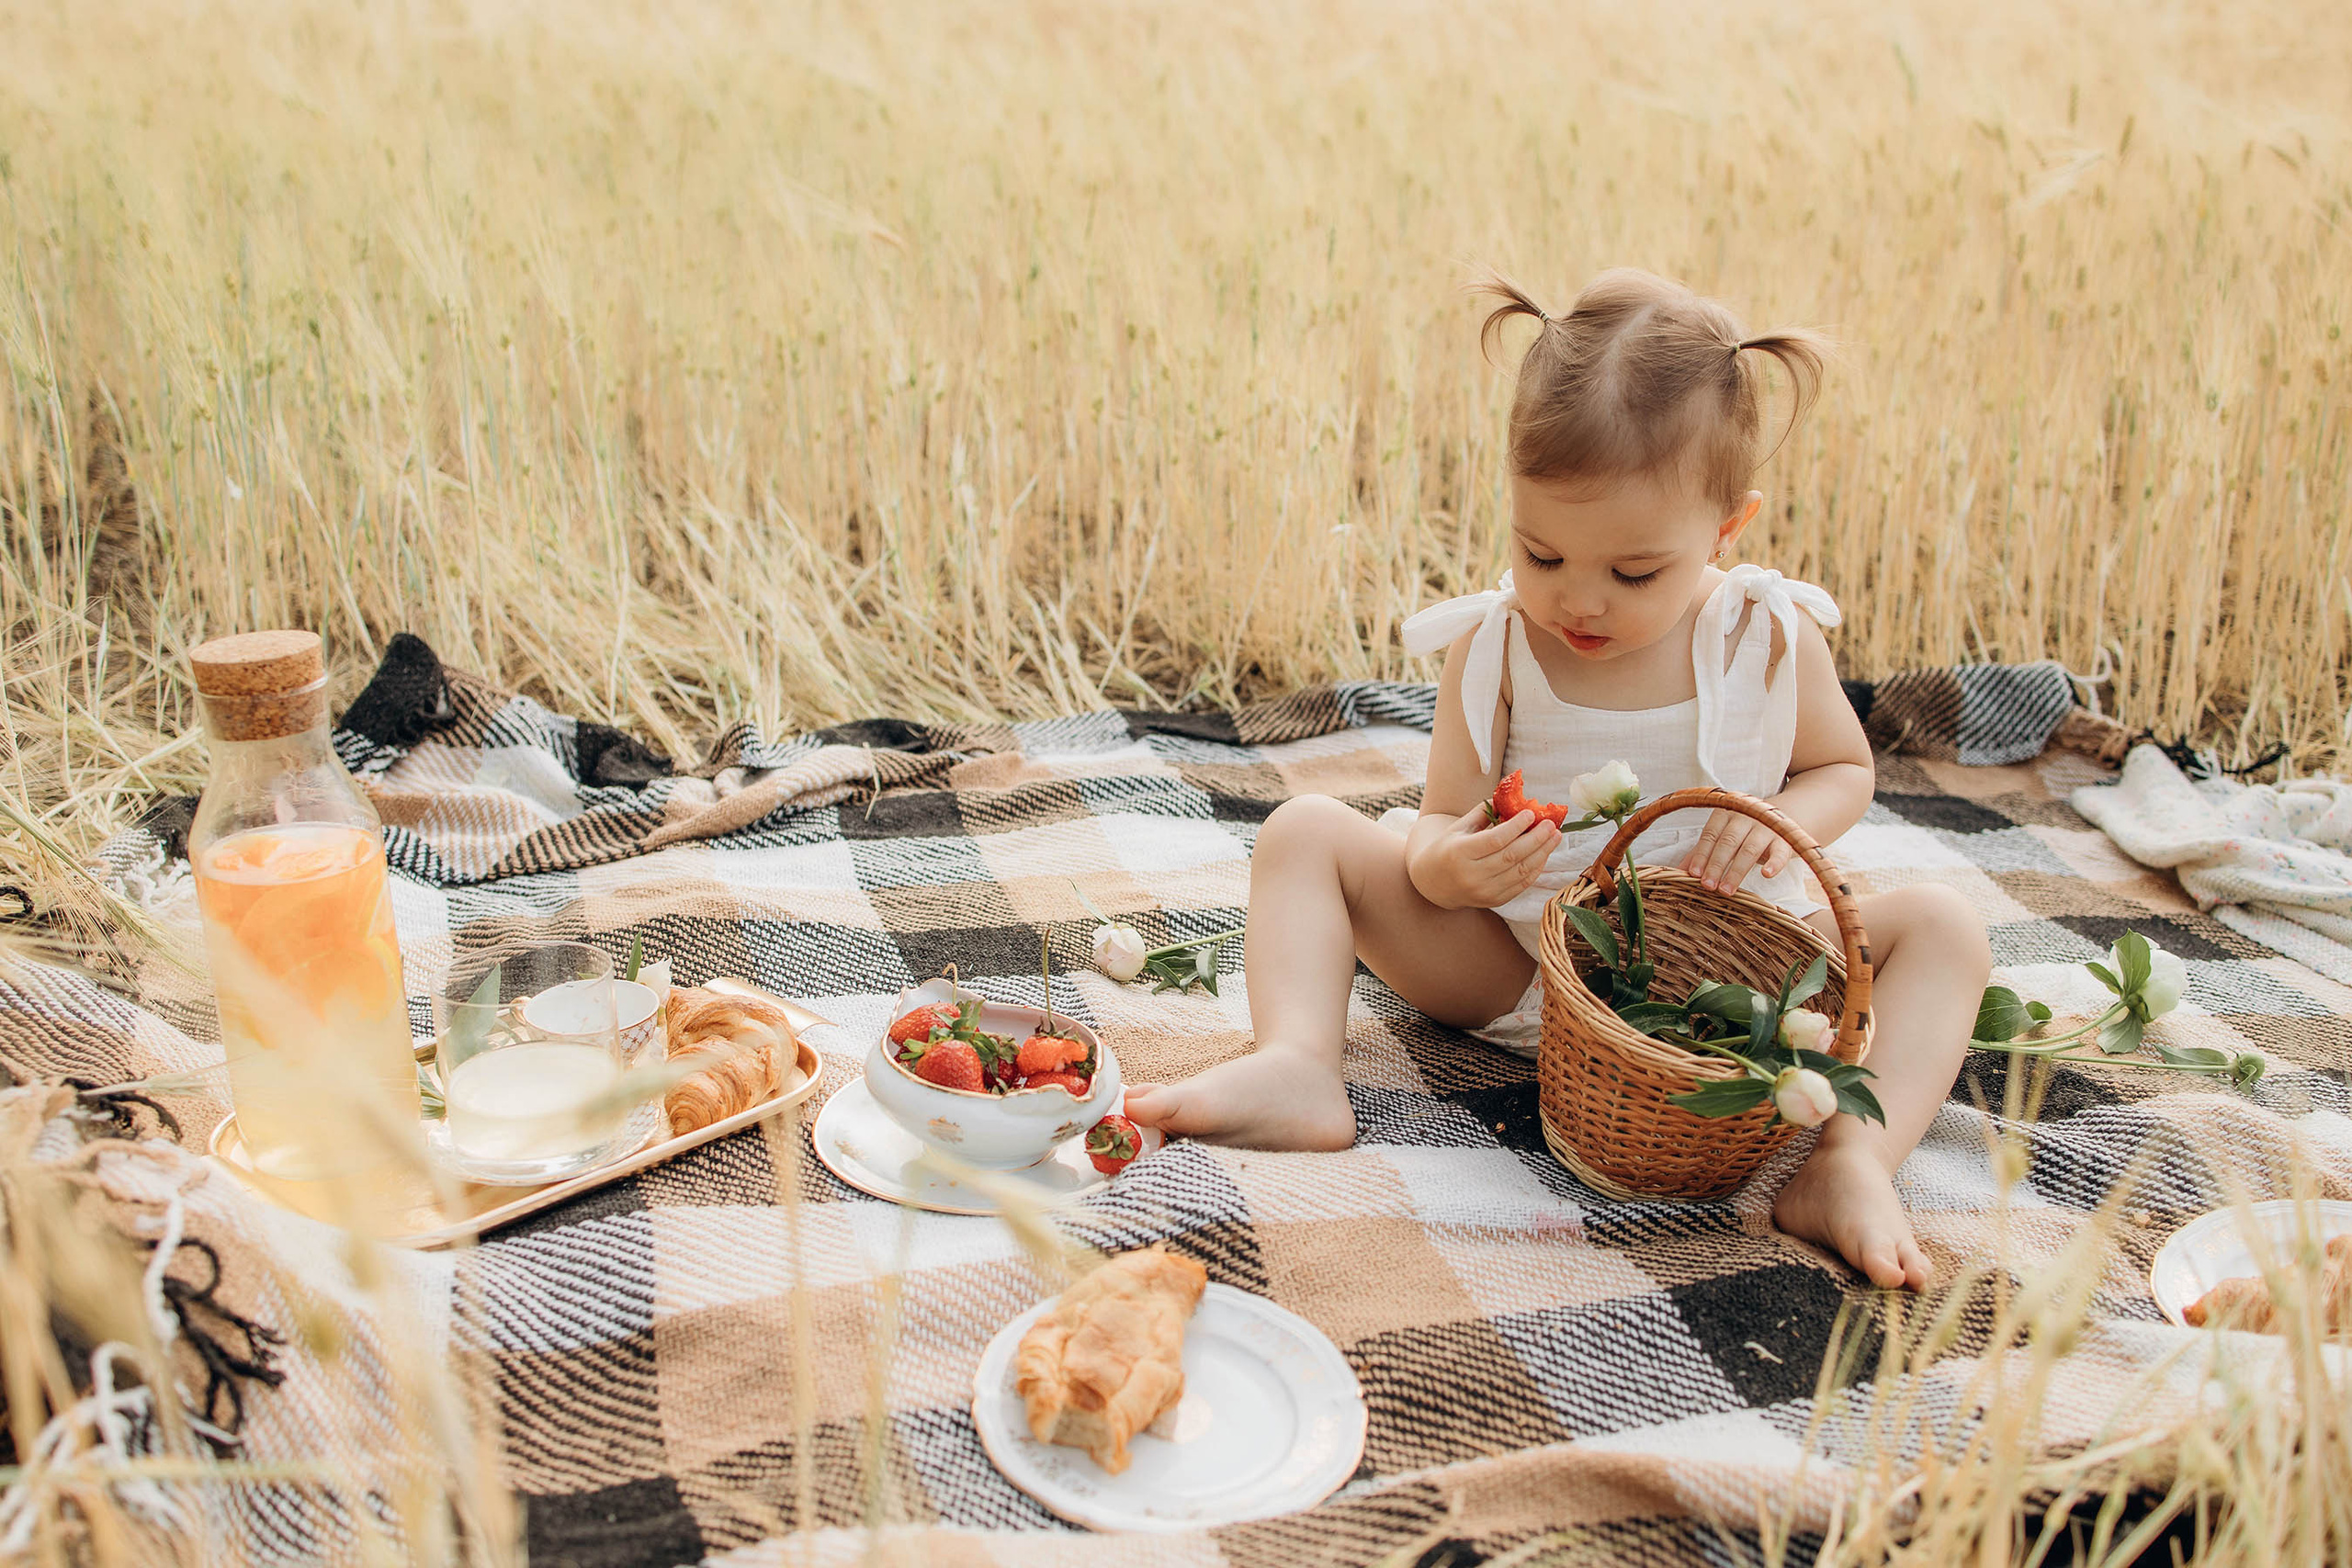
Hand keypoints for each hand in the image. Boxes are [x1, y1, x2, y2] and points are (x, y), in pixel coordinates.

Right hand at [1411, 803, 1561, 909]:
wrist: (1433, 883)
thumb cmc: (1448, 849)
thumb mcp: (1459, 828)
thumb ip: (1483, 813)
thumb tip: (1511, 799)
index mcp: (1460, 852)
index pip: (1494, 840)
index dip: (1516, 827)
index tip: (1532, 814)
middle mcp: (1472, 875)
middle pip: (1512, 856)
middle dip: (1536, 839)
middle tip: (1551, 825)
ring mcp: (1484, 891)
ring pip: (1520, 872)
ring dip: (1542, 853)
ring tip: (1555, 837)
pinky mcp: (1494, 900)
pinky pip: (1521, 885)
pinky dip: (1536, 869)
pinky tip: (1544, 854)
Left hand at [1680, 809, 1790, 893]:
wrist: (1784, 815)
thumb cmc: (1745, 831)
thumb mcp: (1723, 837)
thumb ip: (1702, 852)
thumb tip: (1677, 872)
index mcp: (1726, 813)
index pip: (1710, 835)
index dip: (1701, 855)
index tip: (1693, 874)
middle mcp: (1746, 816)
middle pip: (1728, 842)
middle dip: (1716, 865)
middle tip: (1708, 886)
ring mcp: (1767, 826)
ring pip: (1750, 849)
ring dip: (1736, 871)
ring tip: (1726, 891)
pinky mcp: (1786, 838)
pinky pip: (1780, 852)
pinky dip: (1774, 863)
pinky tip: (1766, 874)